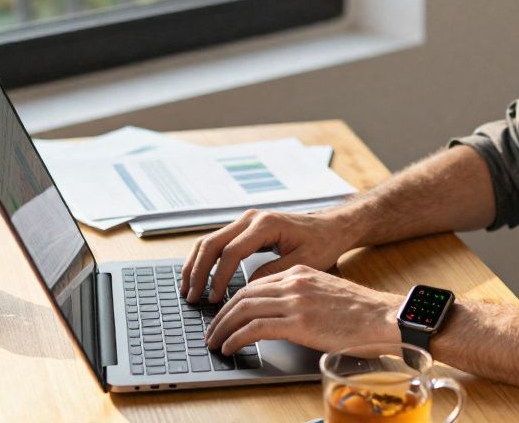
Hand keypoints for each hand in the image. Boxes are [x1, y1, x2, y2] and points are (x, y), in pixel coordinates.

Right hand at [181, 208, 359, 302]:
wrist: (331, 227)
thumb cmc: (322, 243)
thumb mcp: (302, 262)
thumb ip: (273, 273)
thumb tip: (247, 289)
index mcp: (266, 225)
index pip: (231, 252)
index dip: (220, 278)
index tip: (214, 299)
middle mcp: (251, 218)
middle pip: (212, 243)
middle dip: (198, 272)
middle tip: (191, 297)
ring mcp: (246, 221)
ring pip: (209, 241)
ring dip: (195, 265)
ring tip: (187, 290)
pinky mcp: (245, 228)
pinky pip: (217, 242)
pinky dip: (204, 260)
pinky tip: (198, 278)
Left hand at [204, 265, 401, 353]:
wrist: (384, 317)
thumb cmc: (361, 313)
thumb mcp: (326, 294)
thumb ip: (302, 299)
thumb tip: (282, 317)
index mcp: (300, 273)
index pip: (254, 284)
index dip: (234, 302)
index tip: (225, 317)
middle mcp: (294, 282)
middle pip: (243, 295)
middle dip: (222, 315)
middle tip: (212, 331)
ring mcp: (296, 300)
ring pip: (243, 309)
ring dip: (223, 328)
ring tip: (215, 342)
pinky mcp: (299, 321)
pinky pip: (254, 328)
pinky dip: (236, 338)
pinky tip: (230, 347)